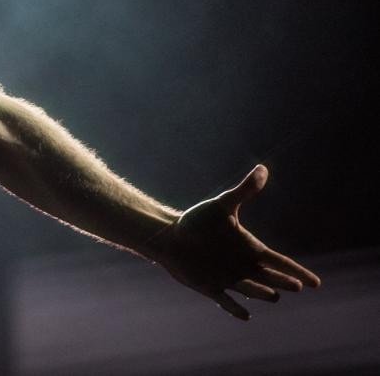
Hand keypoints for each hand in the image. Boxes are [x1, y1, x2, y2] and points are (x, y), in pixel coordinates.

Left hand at [150, 165, 320, 319]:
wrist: (169, 235)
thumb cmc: (197, 221)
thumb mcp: (223, 205)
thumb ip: (244, 190)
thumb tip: (263, 168)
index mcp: (250, 248)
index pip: (281, 263)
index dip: (298, 272)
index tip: (316, 283)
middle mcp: (243, 266)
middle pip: (271, 278)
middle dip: (283, 282)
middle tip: (296, 286)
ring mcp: (228, 278)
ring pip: (253, 290)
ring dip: (262, 293)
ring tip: (274, 296)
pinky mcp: (211, 288)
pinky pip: (227, 302)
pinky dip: (235, 309)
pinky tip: (246, 316)